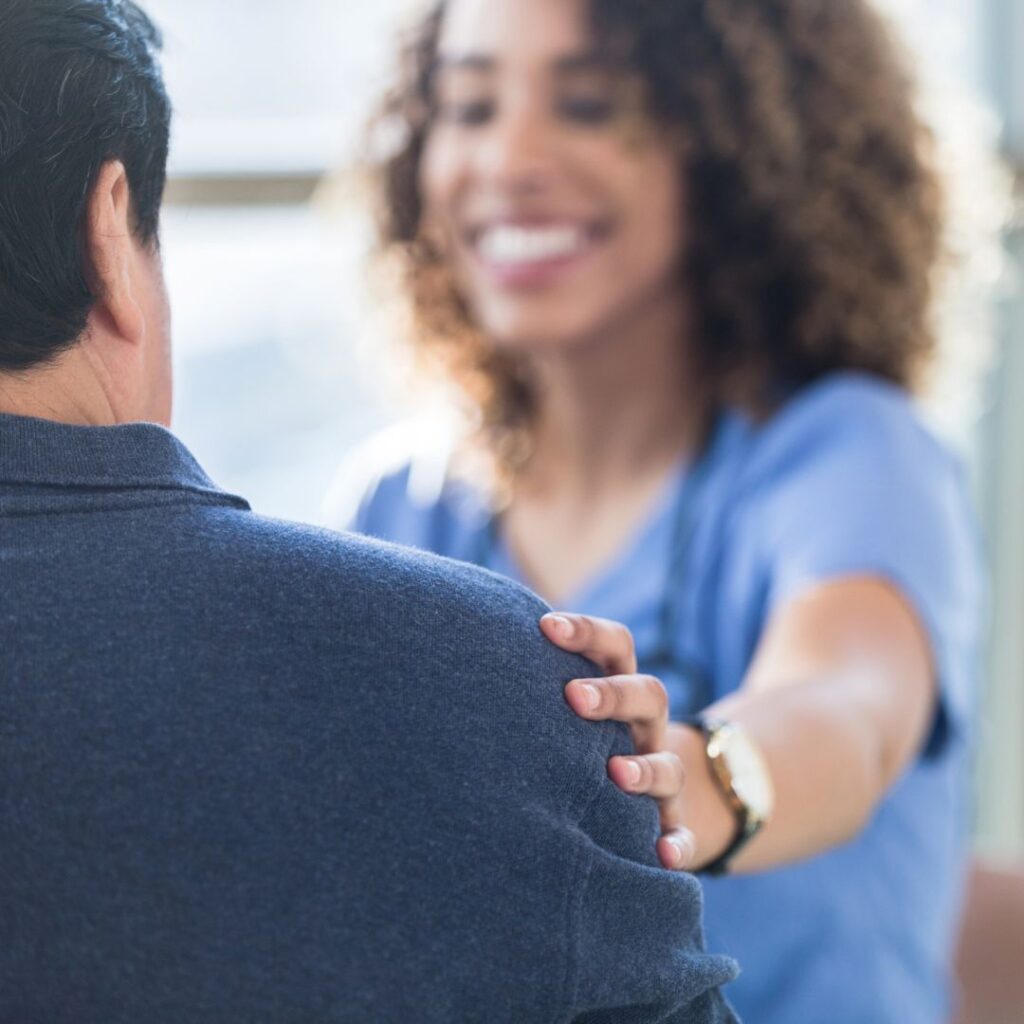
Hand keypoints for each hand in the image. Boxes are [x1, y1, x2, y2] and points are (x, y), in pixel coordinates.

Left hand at [540, 611, 696, 870]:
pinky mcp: (671, 824)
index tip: (546, 625)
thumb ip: (533, 681)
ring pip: (669, 765)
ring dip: (646, 768)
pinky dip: (676, 844)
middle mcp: (645, 727)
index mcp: (619, 687)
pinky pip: (681, 834)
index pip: (615, 645)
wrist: (643, 797)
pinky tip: (662, 857)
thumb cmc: (580, 738)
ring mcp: (663, 775)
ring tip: (615, 773)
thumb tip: (459, 651)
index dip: (586, 632)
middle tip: (573, 696)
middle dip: (613, 694)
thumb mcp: (567, 705)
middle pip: (649, 695)